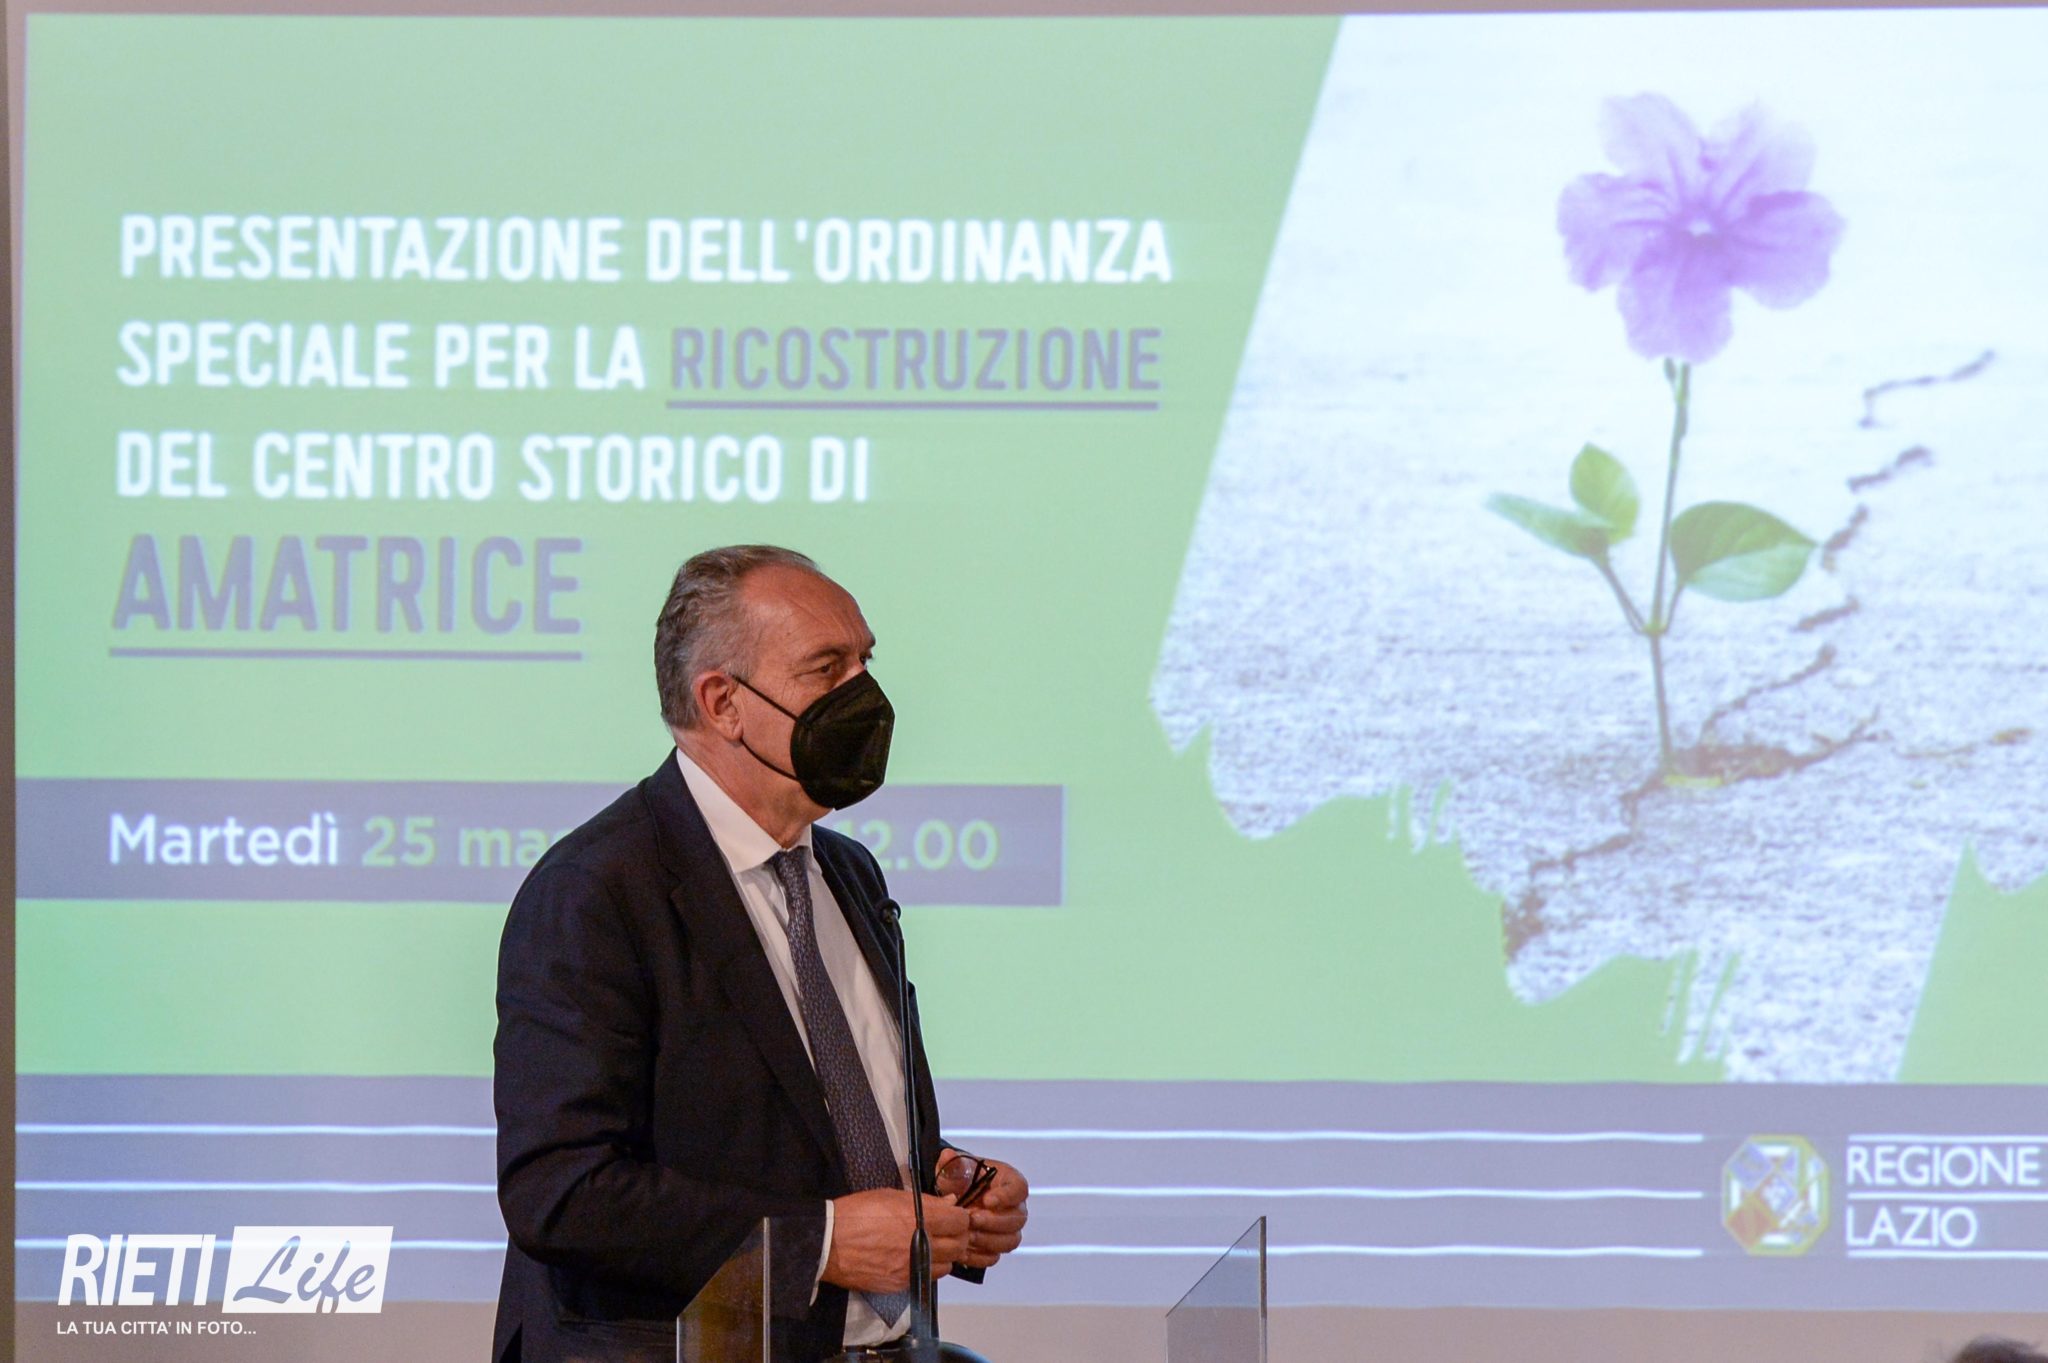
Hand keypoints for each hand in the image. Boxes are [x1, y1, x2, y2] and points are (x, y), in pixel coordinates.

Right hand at [821, 1188, 970, 1293]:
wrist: (827, 1243)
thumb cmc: (856, 1213)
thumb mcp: (890, 1196)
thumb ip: (924, 1201)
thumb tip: (950, 1202)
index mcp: (919, 1218)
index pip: (960, 1221)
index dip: (961, 1217)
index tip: (954, 1216)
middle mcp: (920, 1245)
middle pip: (959, 1246)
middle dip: (958, 1237)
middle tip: (947, 1231)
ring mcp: (911, 1267)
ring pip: (947, 1266)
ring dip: (945, 1255)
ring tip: (932, 1246)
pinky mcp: (901, 1284)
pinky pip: (927, 1278)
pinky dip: (928, 1269)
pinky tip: (916, 1259)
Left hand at [936, 1149, 1028, 1268]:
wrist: (951, 1197)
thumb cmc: (959, 1179)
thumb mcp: (953, 1168)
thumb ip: (951, 1163)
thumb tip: (948, 1156)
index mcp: (1009, 1181)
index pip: (1019, 1188)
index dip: (1006, 1196)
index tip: (987, 1200)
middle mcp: (1014, 1206)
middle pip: (1018, 1218)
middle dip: (994, 1221)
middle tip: (972, 1219)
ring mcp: (1007, 1229)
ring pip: (1011, 1240)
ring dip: (989, 1240)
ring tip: (968, 1235)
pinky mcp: (995, 1246)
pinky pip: (995, 1256)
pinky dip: (979, 1255)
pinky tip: (964, 1250)